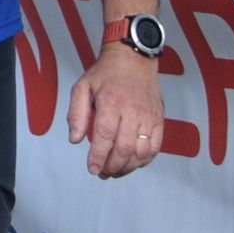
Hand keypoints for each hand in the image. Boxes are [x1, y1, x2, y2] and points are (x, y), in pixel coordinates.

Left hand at [68, 43, 165, 177]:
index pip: (104, 136)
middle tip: (102, 173)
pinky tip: (132, 163)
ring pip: (141, 151)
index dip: (98, 156)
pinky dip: (144, 160)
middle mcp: (132, 111)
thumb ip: (76, 114)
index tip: (92, 169)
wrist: (134, 59)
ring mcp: (148, 117)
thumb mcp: (82, 87)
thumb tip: (75, 140)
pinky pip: (155, 147)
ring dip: (128, 167)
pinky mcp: (159, 120)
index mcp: (110, 103)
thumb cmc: (105, 74)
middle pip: (124, 148)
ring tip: (115, 171)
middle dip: (112, 166)